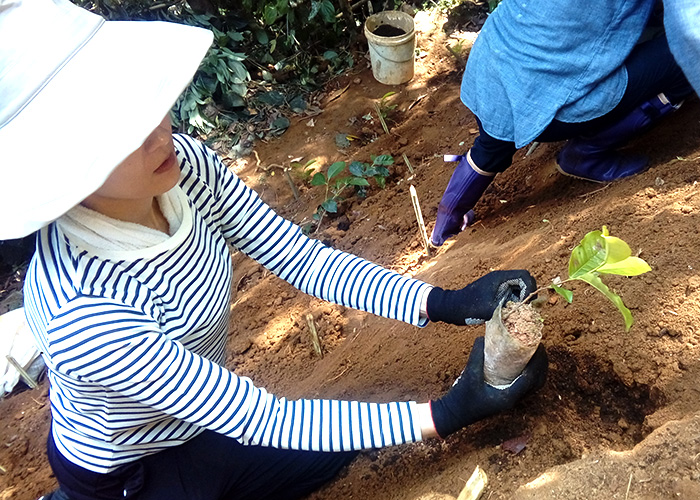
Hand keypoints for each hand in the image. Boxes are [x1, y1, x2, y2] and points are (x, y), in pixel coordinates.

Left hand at [426, 270, 535, 324]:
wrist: (452, 307)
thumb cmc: (468, 307)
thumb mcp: (489, 310)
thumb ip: (508, 309)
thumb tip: (524, 311)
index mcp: (500, 277)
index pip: (524, 275)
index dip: (530, 288)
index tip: (525, 302)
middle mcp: (500, 279)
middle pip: (524, 281)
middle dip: (528, 293)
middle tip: (525, 308)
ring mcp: (498, 285)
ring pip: (519, 288)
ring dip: (522, 298)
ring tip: (518, 311)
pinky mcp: (495, 292)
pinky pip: (511, 294)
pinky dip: (515, 301)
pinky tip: (511, 312)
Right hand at [429, 336, 546, 437]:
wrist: (455, 414)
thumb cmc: (462, 397)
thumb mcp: (469, 374)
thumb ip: (476, 356)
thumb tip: (482, 337)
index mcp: (508, 396)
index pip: (531, 378)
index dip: (537, 361)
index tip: (538, 346)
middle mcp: (513, 400)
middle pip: (537, 382)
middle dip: (541, 363)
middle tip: (539, 346)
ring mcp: (511, 400)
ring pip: (534, 385)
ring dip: (538, 369)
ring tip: (535, 352)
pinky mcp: (507, 398)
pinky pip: (526, 386)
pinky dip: (531, 374)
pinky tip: (524, 363)